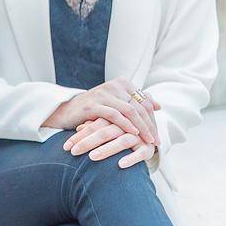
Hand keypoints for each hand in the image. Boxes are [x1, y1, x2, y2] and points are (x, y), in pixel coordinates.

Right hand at [44, 77, 160, 146]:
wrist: (66, 111)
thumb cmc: (94, 110)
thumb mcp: (116, 103)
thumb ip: (135, 102)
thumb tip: (158, 105)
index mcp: (121, 83)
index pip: (145, 101)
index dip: (153, 119)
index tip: (158, 135)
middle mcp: (113, 86)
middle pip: (139, 106)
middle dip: (150, 125)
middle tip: (156, 141)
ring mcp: (102, 94)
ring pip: (130, 110)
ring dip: (142, 127)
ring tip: (148, 141)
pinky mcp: (92, 105)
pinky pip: (115, 115)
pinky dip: (126, 124)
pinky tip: (133, 134)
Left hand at [64, 117, 157, 167]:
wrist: (149, 138)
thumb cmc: (121, 134)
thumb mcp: (108, 129)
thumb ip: (94, 126)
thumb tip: (78, 127)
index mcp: (116, 119)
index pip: (95, 125)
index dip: (80, 136)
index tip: (66, 147)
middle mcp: (127, 126)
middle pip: (106, 131)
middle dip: (88, 142)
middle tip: (73, 152)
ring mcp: (140, 136)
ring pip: (122, 141)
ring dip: (107, 149)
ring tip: (92, 157)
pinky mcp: (150, 148)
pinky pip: (141, 153)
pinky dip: (131, 158)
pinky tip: (120, 165)